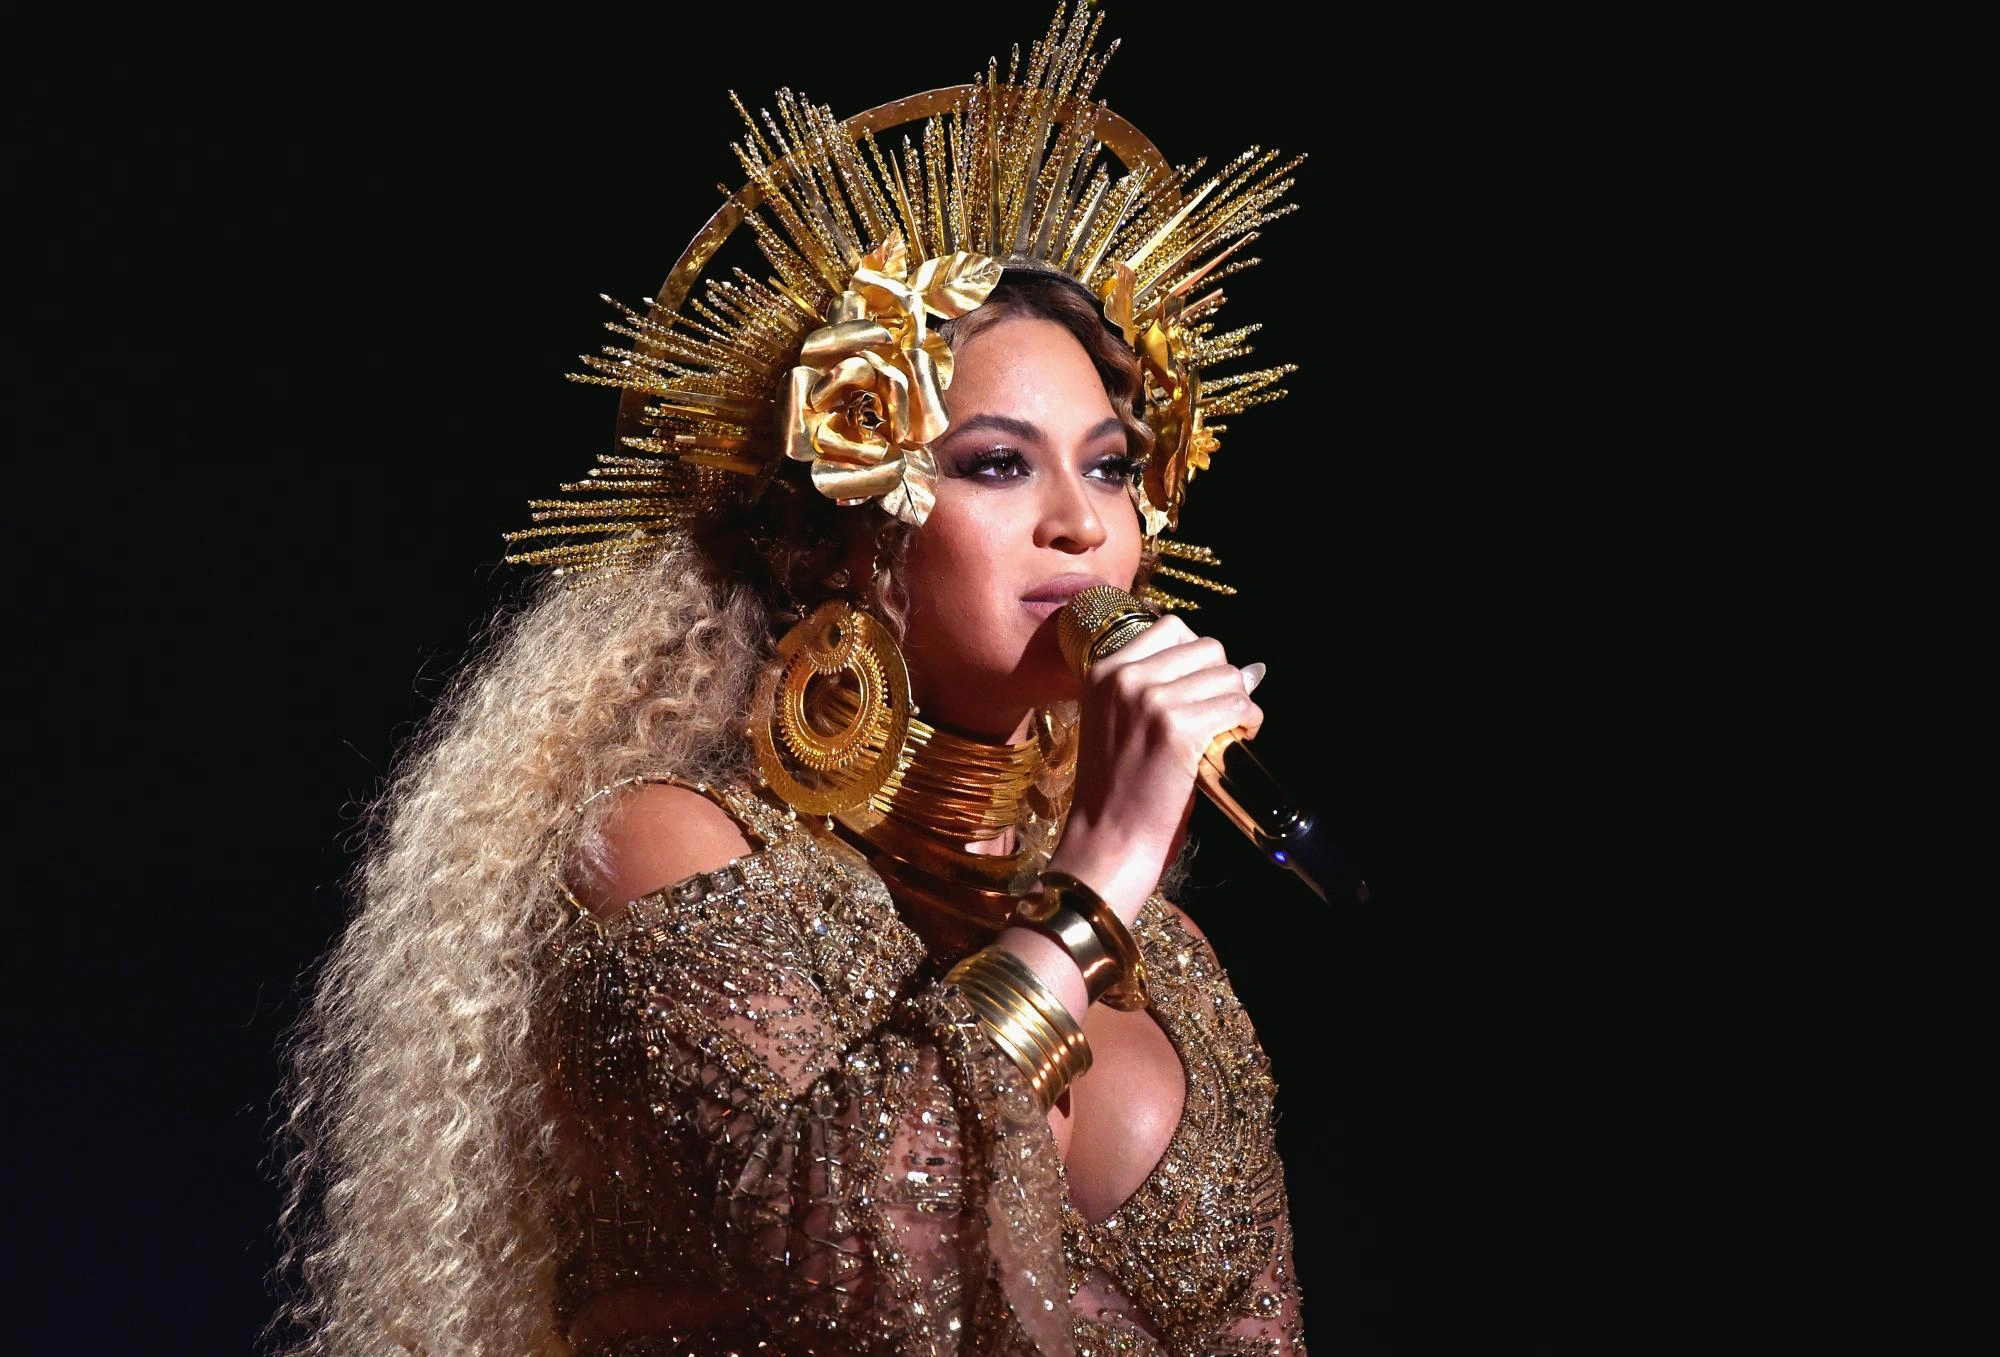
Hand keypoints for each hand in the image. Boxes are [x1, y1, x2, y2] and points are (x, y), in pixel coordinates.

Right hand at [1044, 615, 1263, 923]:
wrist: (1105, 841)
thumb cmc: (1116, 791)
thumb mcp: (1119, 725)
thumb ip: (1162, 690)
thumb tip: (1250, 670)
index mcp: (1102, 671)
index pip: (1171, 628)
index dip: (1198, 657)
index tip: (1202, 687)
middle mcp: (1124, 677)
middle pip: (1205, 647)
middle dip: (1223, 678)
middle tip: (1220, 713)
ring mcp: (1151, 701)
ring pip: (1227, 675)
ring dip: (1239, 701)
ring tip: (1231, 730)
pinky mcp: (1178, 730)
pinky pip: (1238, 706)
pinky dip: (1250, 721)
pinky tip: (1241, 739)